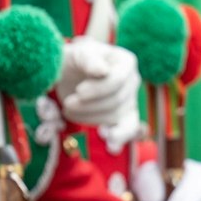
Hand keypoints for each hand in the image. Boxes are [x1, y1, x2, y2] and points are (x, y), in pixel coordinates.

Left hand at [55, 37, 140, 152]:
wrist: (68, 75)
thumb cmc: (73, 61)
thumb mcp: (77, 54)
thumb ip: (89, 60)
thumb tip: (103, 71)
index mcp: (126, 62)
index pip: (117, 81)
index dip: (98, 89)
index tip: (78, 91)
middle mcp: (132, 81)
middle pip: (115, 101)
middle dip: (88, 105)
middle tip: (68, 103)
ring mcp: (129, 100)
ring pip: (114, 117)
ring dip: (88, 117)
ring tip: (69, 109)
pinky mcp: (123, 117)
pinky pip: (127, 129)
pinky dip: (119, 138)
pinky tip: (110, 145)